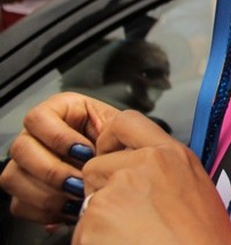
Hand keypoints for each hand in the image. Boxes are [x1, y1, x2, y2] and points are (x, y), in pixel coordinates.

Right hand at [0, 93, 117, 223]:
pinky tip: (68, 208)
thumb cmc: (122, 145)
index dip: (59, 137)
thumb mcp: (121, 129)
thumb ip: (111, 131)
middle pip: (21, 149)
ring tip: (76, 198)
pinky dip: (44, 211)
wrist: (125, 168)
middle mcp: (36, 135)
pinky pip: (19, 204)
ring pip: (14, 177)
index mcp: (58, 112)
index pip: (38, 118)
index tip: (84, 152)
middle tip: (80, 182)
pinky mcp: (26, 190)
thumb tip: (96, 153)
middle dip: (53, 171)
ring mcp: (27, 163)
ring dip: (47, 193)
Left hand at [74, 111, 230, 244]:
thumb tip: (142, 173)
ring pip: (87, 202)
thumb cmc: (202, 241)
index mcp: (173, 155)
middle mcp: (145, 165)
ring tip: (131, 237)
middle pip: (95, 166)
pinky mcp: (97, 217)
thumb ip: (165, 172)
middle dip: (101, 190)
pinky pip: (81, 229)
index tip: (111, 156)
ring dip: (99, 221)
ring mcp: (118, 189)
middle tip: (127, 216)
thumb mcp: (195, 191)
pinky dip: (94, 241)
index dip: (109, 140)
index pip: (126, 122)